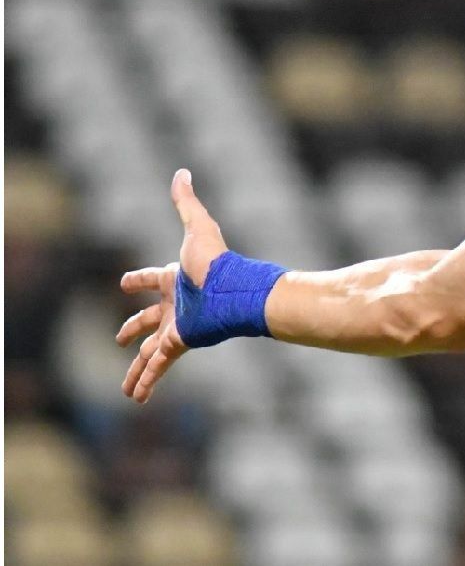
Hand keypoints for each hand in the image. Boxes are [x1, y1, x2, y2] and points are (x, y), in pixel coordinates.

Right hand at [115, 169, 227, 402]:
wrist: (237, 291)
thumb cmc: (218, 260)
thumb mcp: (197, 227)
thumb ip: (186, 202)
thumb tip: (182, 172)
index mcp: (175, 279)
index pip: (150, 279)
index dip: (138, 280)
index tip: (126, 283)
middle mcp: (176, 305)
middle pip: (147, 320)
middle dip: (133, 329)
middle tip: (121, 339)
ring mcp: (178, 326)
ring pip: (150, 352)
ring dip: (136, 370)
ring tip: (126, 390)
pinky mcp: (181, 342)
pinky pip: (158, 365)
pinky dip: (147, 381)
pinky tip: (137, 398)